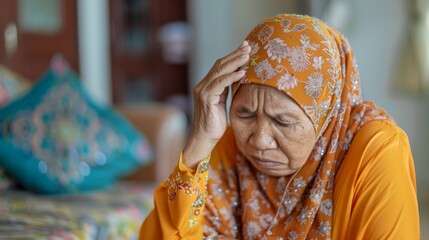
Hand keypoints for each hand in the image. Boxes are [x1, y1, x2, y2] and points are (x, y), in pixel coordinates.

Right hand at [183, 41, 250, 167]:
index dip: (232, 56)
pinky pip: (220, 84)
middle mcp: (202, 85)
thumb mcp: (222, 103)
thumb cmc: (214, 124)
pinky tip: (242, 72)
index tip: (244, 48)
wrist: (204, 140)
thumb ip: (226, 90)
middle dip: (235, 54)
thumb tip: (238, 77)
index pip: (220, 66)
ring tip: (248, 55)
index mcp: (206, 85)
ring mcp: (202, 91)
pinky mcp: (206, 98)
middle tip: (248, 46)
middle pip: (220, 64)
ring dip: (235, 62)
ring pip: (220, 71)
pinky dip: (231, 77)